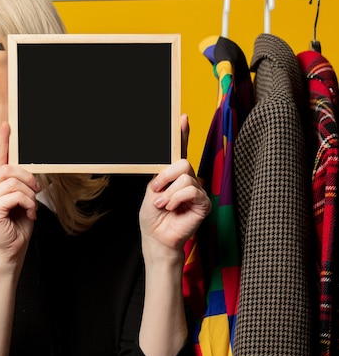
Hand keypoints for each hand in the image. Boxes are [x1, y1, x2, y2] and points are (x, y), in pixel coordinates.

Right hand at [0, 122, 40, 268]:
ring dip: (29, 195)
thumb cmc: (16, 226)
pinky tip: (28, 213)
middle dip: (27, 178)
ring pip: (13, 182)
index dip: (2, 142)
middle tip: (36, 190)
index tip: (7, 126)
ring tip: (31, 207)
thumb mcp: (20, 200)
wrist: (11, 250)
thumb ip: (18, 183)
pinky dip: (27, 203)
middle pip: (8, 169)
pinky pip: (15, 195)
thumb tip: (26, 169)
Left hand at [139, 115, 210, 266]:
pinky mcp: (203, 203)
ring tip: (163, 205)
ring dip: (169, 193)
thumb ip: (161, 174)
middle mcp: (188, 179)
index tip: (182, 117)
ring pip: (186, 177)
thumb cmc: (153, 216)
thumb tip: (169, 162)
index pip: (179, 151)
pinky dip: (177, 199)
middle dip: (166, 176)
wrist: (156, 237)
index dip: (182, 134)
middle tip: (157, 191)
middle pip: (183, 162)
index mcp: (173, 174)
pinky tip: (172, 208)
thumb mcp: (152, 190)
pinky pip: (192, 190)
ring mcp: (197, 191)